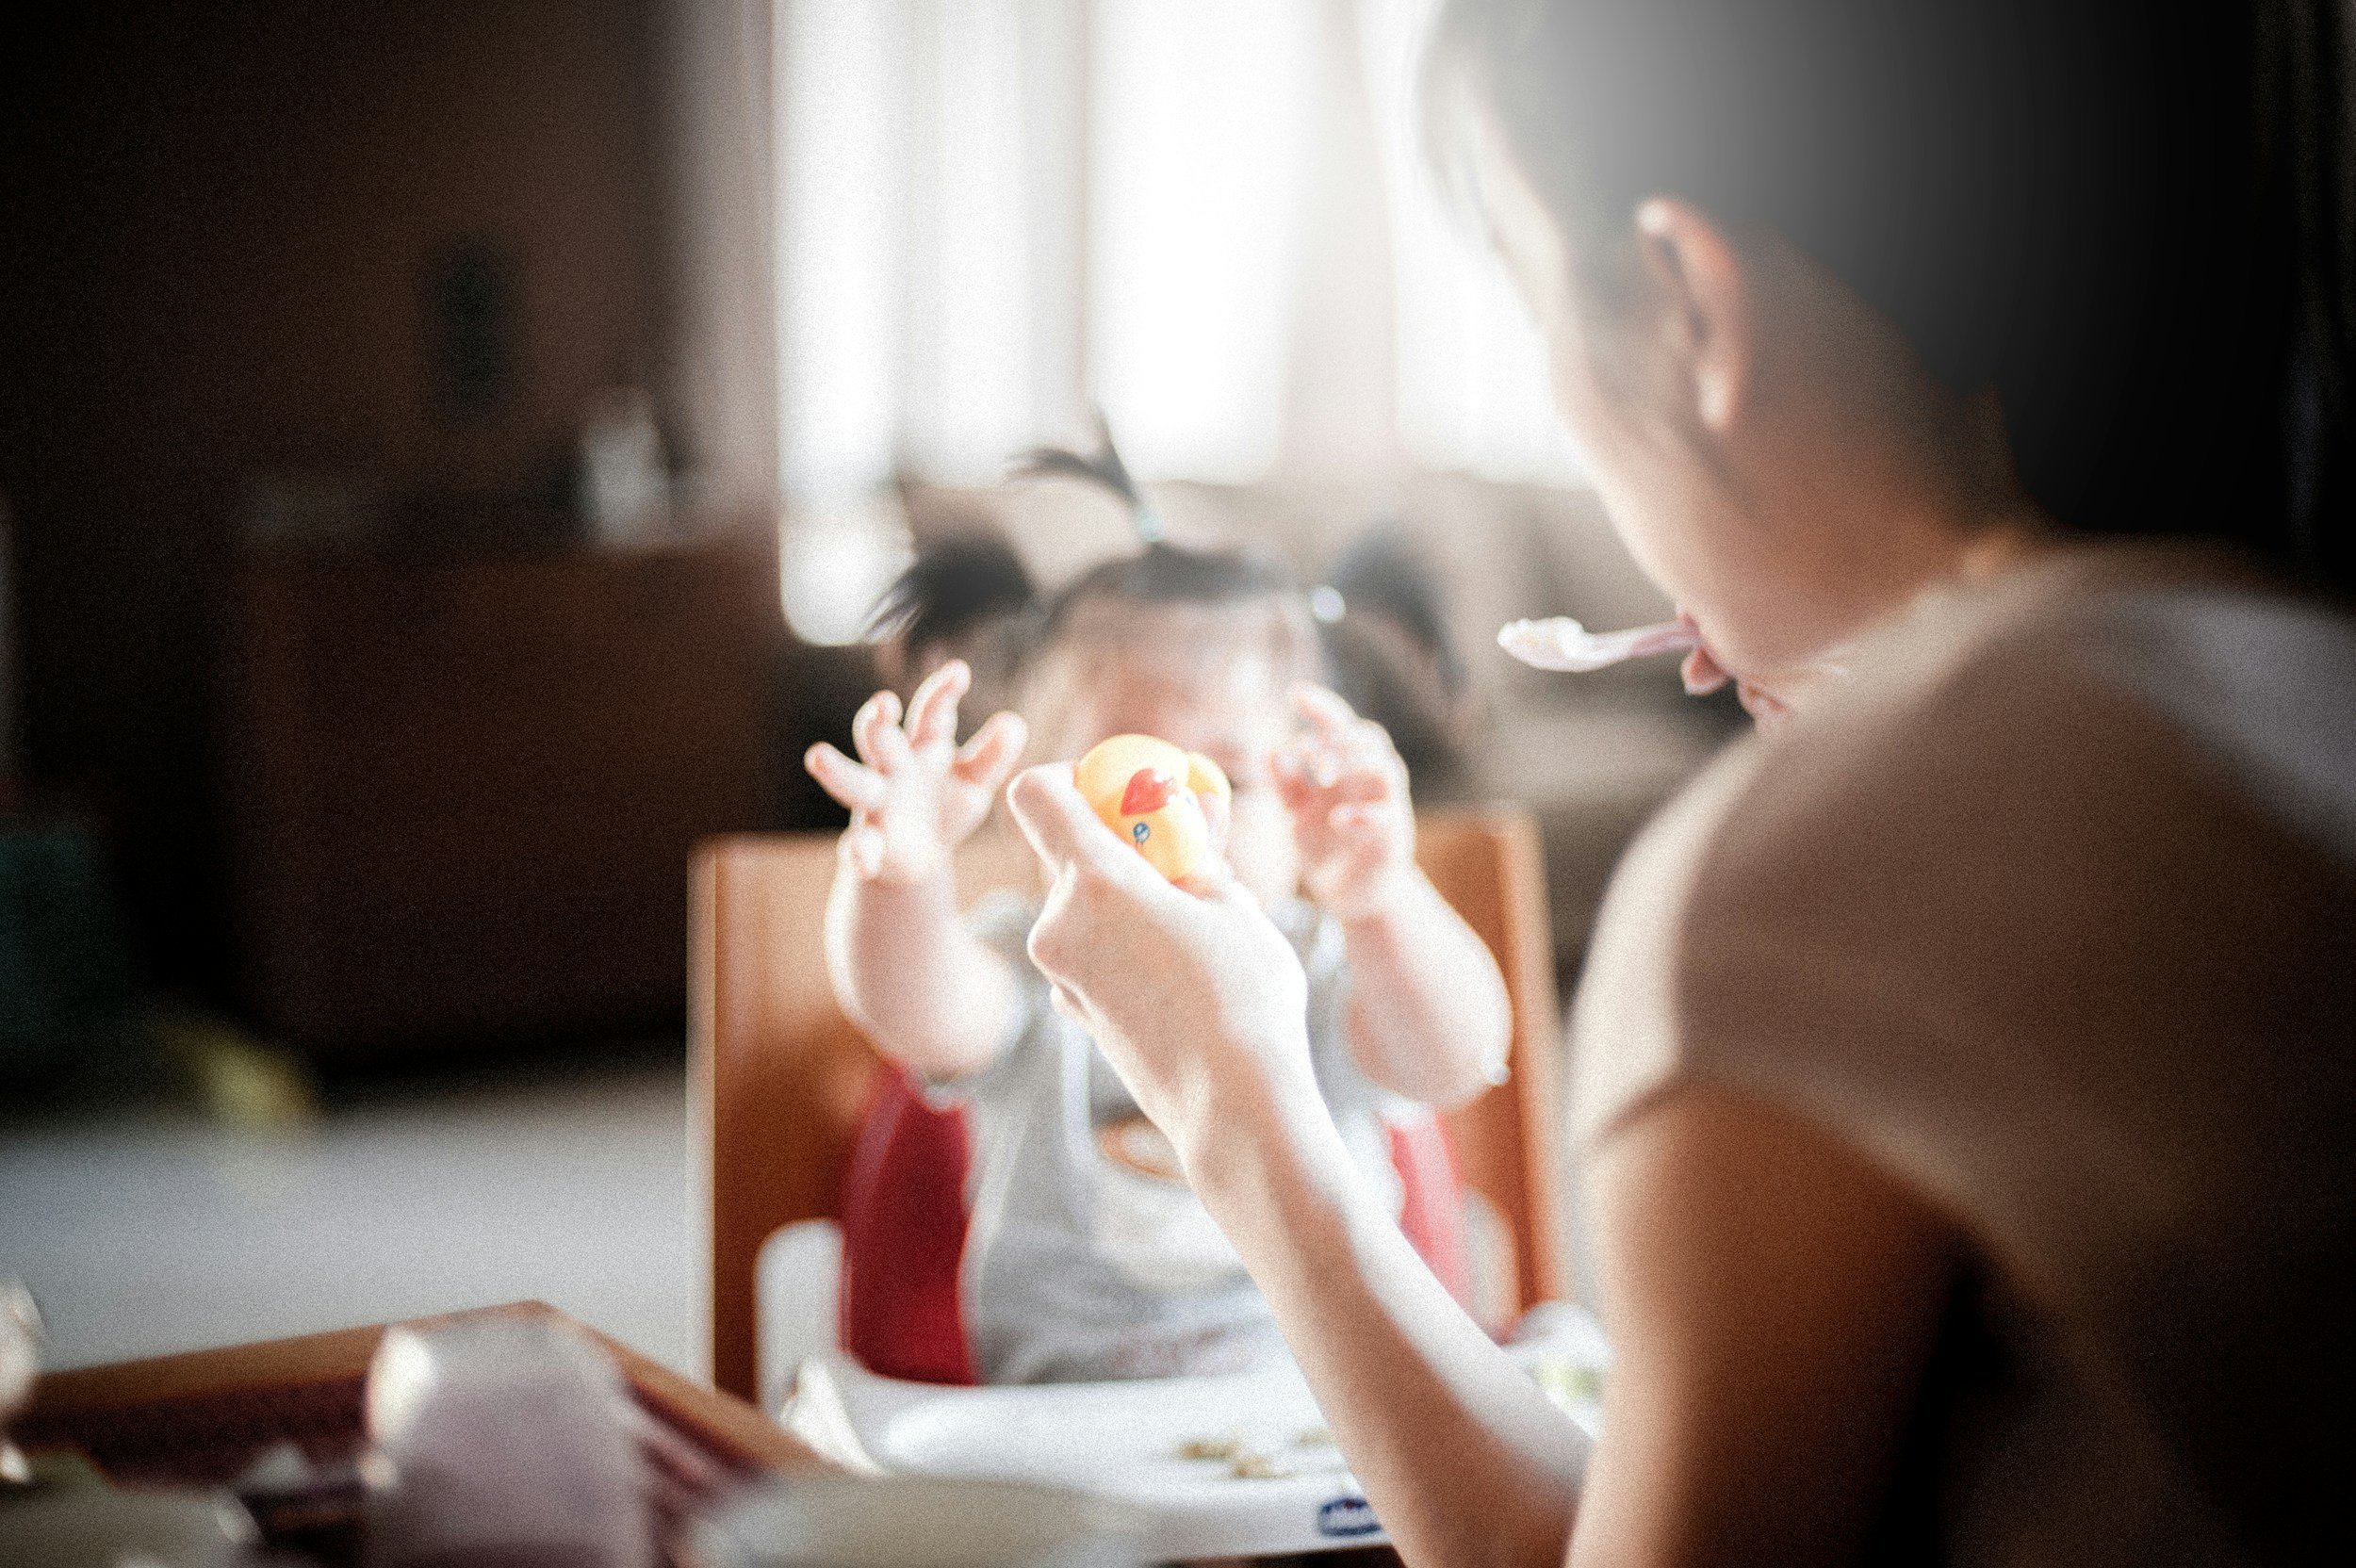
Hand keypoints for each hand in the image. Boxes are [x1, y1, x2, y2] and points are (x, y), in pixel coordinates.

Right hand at [804, 660, 1027, 886]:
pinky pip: (859, 845)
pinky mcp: (870, 843)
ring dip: (837, 770)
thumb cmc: (947, 805)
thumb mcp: (974, 783)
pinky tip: (862, 859)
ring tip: (817, 755)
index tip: (959, 672)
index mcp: (923, 748)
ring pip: (853, 782)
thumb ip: (991, 756)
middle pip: (880, 739)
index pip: (930, 714)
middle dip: (878, 722)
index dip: (942, 693)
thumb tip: (1014, 723)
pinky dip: (858, 852)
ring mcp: (877, 804)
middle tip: (882, 704)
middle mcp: (893, 768)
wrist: (921, 858)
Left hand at [1005, 763, 1323, 1172]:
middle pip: (1065, 852)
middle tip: (1180, 854)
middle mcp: (1058, 925)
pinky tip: (1177, 969)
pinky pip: (1088, 951)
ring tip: (1194, 921)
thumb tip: (1190, 811)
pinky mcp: (1072, 1010)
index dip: (1071, 778)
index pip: (1037, 794)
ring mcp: (1059, 974)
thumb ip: (1197, 852)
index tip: (1118, 791)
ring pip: (1081, 905)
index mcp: (1095, 883)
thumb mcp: (1234, 905)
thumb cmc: (1245, 999)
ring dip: (1125, 896)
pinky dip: (1121, 942)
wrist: (1234, 1108)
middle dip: (1118, 843)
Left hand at [1275, 685, 1417, 920]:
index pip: (1341, 727)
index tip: (1296, 693)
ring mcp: (1387, 808)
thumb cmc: (1328, 848)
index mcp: (1348, 770)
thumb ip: (1286, 785)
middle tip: (1309, 753)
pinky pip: (1386, 818)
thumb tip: (1272, 751)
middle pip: (1371, 739)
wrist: (1353, 895)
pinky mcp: (1392, 839)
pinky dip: (1361, 815)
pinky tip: (1337, 819)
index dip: (1322, 707)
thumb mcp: (1299, 814)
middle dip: (1339, 739)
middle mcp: (1371, 783)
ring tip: (1321, 774)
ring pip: (1386, 769)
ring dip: (1354, 764)